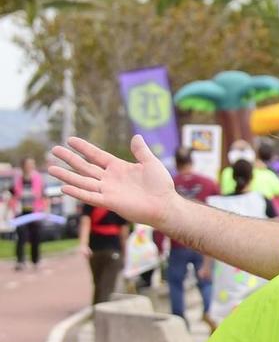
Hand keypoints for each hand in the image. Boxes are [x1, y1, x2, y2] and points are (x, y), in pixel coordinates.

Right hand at [48, 135, 178, 228]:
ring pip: (82, 181)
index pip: (96, 155)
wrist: (165, 204)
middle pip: (84, 167)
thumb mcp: (150, 163)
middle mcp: (109, 178)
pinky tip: (64, 187)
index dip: (84, 148)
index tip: (70, 140)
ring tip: (50, 168)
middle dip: (69, 159)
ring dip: (66, 175)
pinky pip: (90, 196)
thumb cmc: (160, 185)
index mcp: (118, 167)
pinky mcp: (109, 202)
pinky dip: (77, 192)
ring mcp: (107, 190)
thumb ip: (141, 151)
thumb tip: (136, 136)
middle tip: (53, 150)